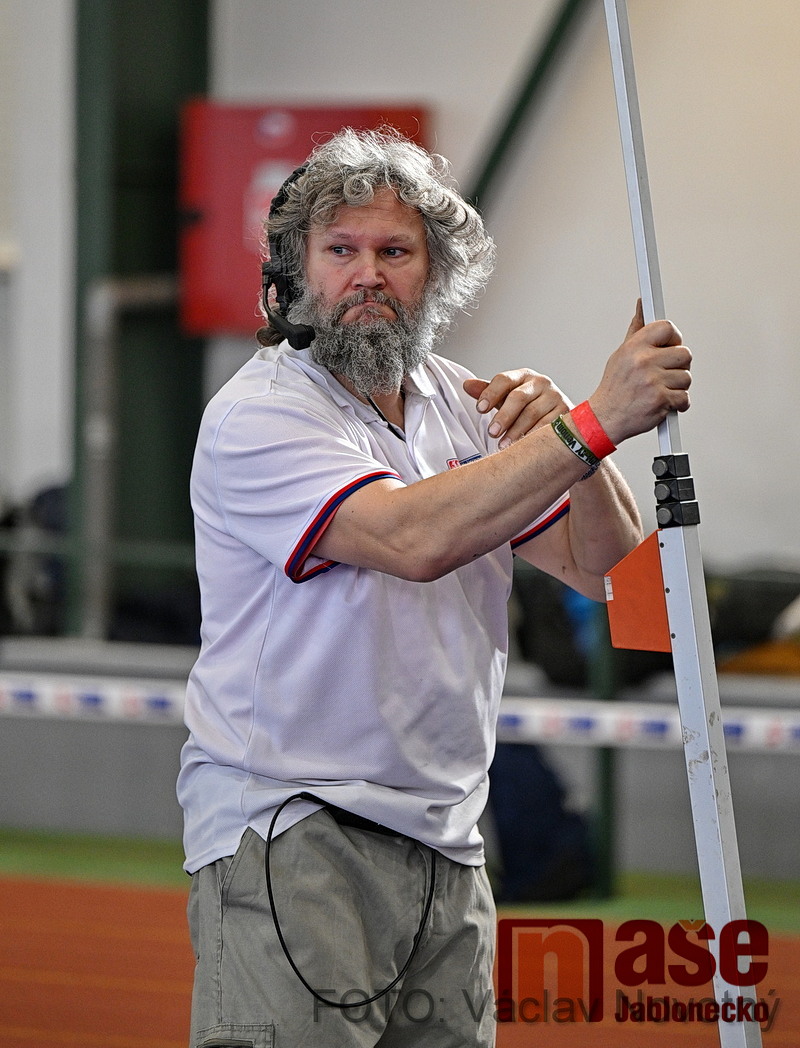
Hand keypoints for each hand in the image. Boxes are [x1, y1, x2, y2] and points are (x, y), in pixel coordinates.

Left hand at [463, 369, 572, 448]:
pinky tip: (523, 445)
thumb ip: (488, 393)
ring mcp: (555, 397)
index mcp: (523, 376)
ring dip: (515, 431)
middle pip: (518, 397)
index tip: (480, 409)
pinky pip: (547, 426)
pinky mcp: (566, 412)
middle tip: (491, 432)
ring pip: (532, 414)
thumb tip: (466, 385)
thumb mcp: (507, 399)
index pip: (504, 380)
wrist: (560, 420)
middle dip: (503, 416)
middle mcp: (541, 383)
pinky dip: (533, 436)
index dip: (490, 393)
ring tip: (503, 444)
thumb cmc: (529, 407)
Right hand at [588, 300, 691, 444]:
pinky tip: (664, 402)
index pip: (667, 328)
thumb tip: (642, 304)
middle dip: (679, 365)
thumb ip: (637, 330)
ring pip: (686, 377)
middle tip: (665, 372)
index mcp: (635, 347)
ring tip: (661, 390)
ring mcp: (653, 381)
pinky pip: (684, 397)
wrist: (604, 418)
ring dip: (677, 386)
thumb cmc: (614, 388)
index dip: (674, 338)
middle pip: (685, 353)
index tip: (671, 345)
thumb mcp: (621, 354)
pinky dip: (678, 404)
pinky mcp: (661, 400)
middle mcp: (643, 361)